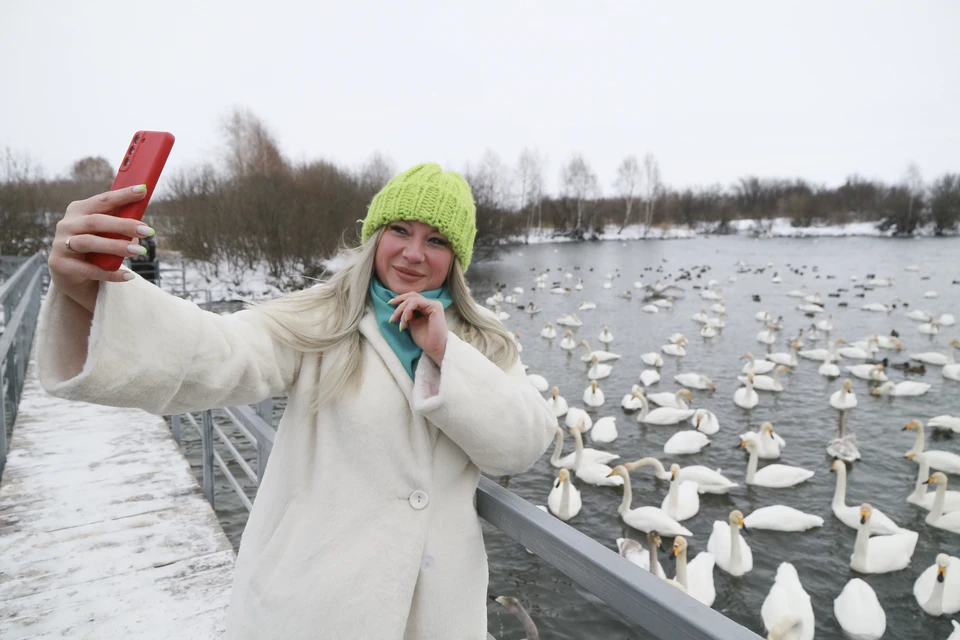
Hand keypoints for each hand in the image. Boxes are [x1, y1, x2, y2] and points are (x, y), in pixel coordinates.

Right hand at [49, 185, 153, 312]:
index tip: (143, 190)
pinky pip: (89, 270)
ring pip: (89, 242)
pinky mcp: (61, 265)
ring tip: (139, 251)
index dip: (122, 195)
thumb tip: (142, 228)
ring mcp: (60, 244)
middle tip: (148, 231)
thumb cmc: (94, 249)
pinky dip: (110, 273)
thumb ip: (118, 227)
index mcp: (78, 211)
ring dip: (116, 246)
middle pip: (96, 221)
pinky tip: (128, 275)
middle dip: (123, 225)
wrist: (70, 276)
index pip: (102, 200)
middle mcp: (67, 224)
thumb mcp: (105, 234)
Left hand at [389, 291, 448, 364]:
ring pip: (412, 299)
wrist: (434, 348)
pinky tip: (406, 319)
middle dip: (399, 303)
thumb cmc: (425, 339)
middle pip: (411, 296)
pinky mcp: (435, 307)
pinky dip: (408, 310)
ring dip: (403, 311)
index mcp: (426, 307)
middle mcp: (431, 304)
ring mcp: (434, 304)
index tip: (389, 305)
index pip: (412, 298)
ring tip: (401, 324)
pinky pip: (416, 302)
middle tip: (392, 317)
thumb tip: (398, 307)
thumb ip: (408, 314)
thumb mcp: (413, 323)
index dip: (400, 299)